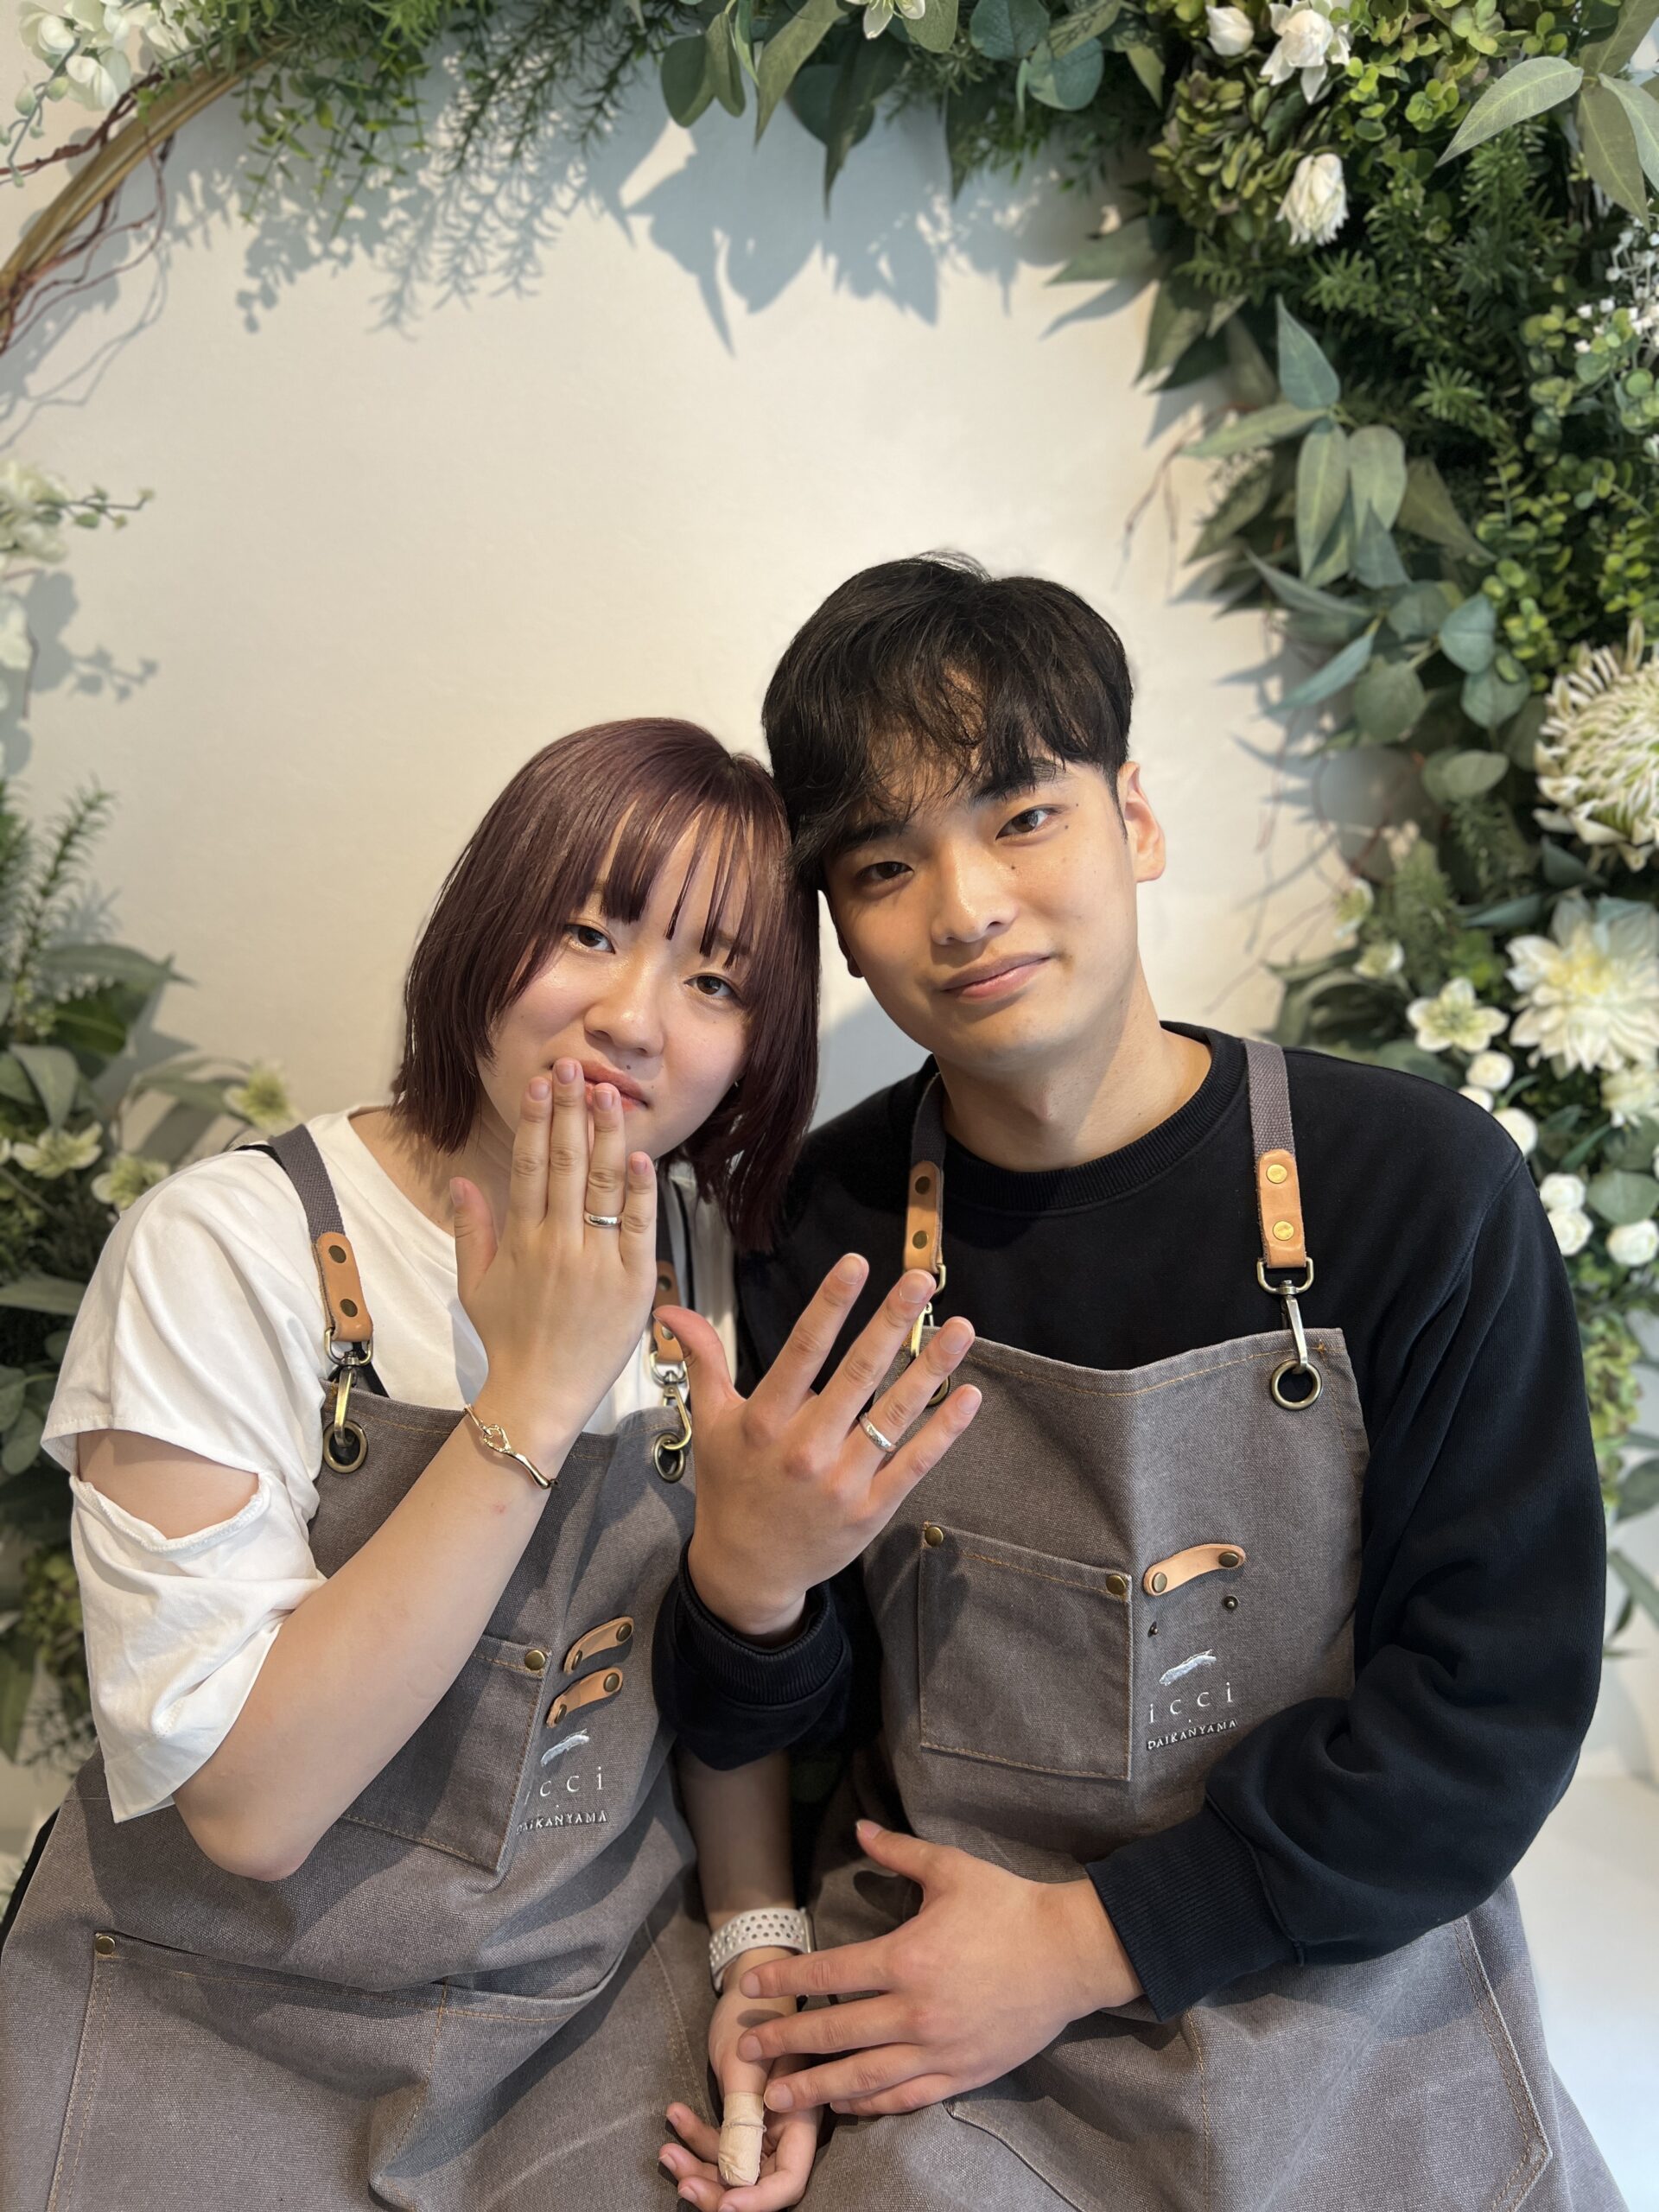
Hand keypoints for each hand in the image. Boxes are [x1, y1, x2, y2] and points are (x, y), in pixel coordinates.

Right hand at [451, 1062, 656, 1459]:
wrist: (540, 1394)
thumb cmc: (509, 1341)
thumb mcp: (474, 1285)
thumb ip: (469, 1229)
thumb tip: (460, 1180)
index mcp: (520, 1240)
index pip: (529, 1165)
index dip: (535, 1119)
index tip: (539, 1082)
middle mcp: (557, 1243)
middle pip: (566, 1162)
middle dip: (569, 1109)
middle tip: (573, 1066)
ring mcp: (597, 1260)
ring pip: (603, 1184)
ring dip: (606, 1134)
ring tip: (608, 1092)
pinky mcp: (632, 1281)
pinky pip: (638, 1225)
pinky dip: (639, 1189)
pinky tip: (639, 1155)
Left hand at [659, 1949, 820, 2209]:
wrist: (745, 1985)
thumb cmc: (754, 2013)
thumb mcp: (744, 2066)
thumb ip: (743, 2121)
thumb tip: (736, 2178)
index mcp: (801, 2117)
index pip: (788, 2180)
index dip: (759, 2201)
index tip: (724, 2204)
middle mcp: (786, 2130)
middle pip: (756, 2183)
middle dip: (718, 2189)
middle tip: (682, 2181)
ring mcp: (763, 2126)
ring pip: (732, 2168)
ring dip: (698, 2164)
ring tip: (667, 2150)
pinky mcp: (741, 2120)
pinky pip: (719, 2144)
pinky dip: (695, 2139)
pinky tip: (675, 2116)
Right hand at [664, 1259, 982, 1639]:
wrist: (747, 1571)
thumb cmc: (730, 1486)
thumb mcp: (712, 1422)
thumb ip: (702, 1361)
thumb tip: (670, 1311)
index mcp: (764, 1422)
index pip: (803, 1351)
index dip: (831, 1304)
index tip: (857, 1264)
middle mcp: (805, 1449)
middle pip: (857, 1374)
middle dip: (892, 1323)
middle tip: (922, 1280)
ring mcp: (842, 1482)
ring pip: (894, 1414)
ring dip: (931, 1367)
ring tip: (961, 1328)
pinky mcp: (871, 1510)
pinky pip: (914, 1462)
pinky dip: (944, 1430)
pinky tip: (969, 1394)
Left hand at [732, 1821, 1141, 2117]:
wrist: (1069, 1955)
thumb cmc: (1009, 1908)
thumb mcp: (951, 1870)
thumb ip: (898, 1852)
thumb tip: (859, 1828)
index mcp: (908, 1958)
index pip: (831, 1973)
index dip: (787, 1980)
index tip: (751, 1986)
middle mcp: (916, 2011)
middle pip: (836, 2032)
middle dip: (786, 2042)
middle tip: (745, 2050)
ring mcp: (939, 2050)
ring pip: (864, 2077)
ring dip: (815, 2087)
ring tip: (776, 2098)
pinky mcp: (962, 2075)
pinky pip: (905, 2098)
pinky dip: (869, 2105)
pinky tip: (843, 2106)